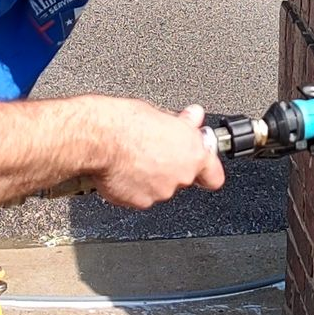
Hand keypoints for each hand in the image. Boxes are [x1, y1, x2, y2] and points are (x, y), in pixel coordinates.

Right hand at [90, 100, 224, 209]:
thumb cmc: (127, 123)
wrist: (99, 139)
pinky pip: (139, 196)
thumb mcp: (162, 113)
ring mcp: (161, 191)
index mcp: (193, 153)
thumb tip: (193, 117)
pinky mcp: (139, 201)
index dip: (207, 171)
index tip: (201, 167)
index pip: (214, 175)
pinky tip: (122, 170)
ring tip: (133, 158)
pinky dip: (132, 187)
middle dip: (170, 167)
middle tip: (153, 151)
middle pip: (182, 178)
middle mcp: (181, 176)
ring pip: (159, 187)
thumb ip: (182, 123)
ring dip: (150, 177)